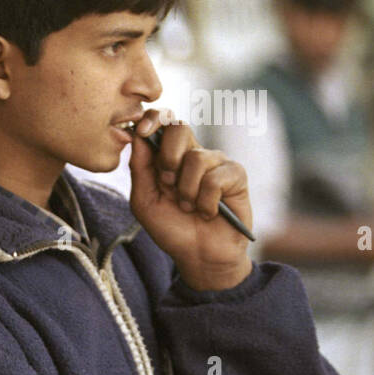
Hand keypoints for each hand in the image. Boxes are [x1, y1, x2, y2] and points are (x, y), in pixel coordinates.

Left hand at [128, 110, 253, 290]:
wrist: (199, 255)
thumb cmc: (171, 228)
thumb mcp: (144, 202)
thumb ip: (139, 169)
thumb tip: (137, 136)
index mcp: (168, 155)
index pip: (163, 122)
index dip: (153, 119)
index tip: (140, 131)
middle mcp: (193, 153)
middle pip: (180, 128)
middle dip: (167, 158)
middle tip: (167, 185)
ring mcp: (216, 162)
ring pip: (196, 158)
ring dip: (186, 191)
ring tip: (188, 208)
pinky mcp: (236, 175)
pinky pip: (216, 178)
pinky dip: (206, 202)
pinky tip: (209, 213)